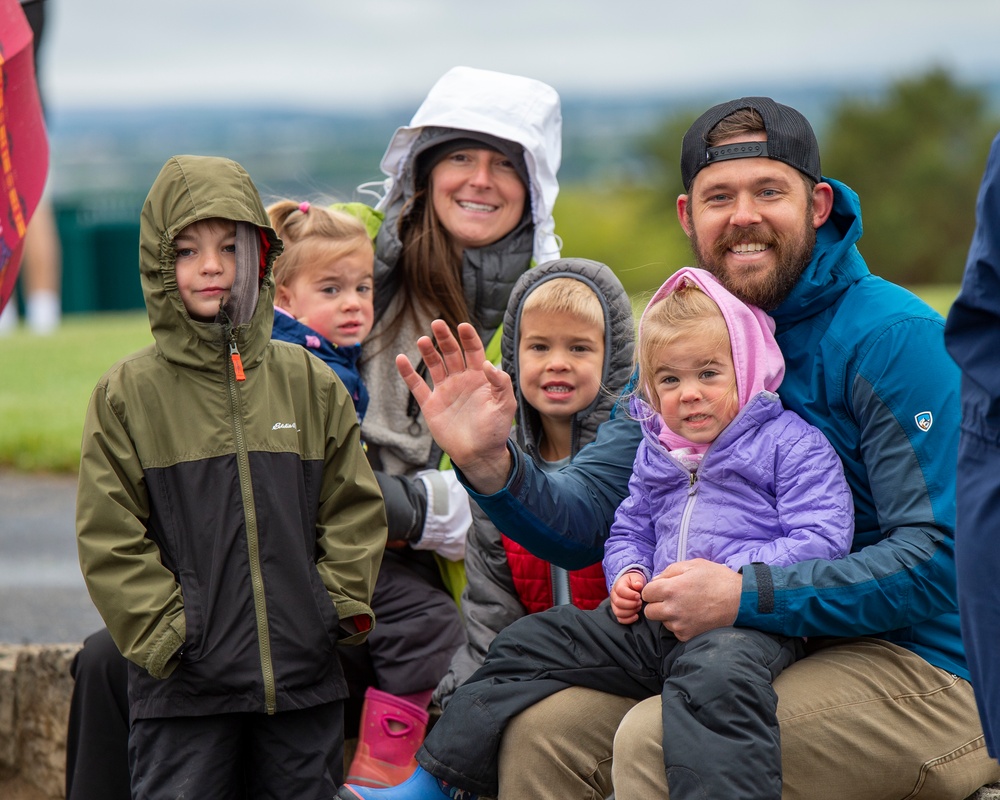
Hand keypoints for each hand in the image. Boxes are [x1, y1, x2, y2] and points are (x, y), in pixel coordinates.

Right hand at [396, 320, 515, 493]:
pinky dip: (408, 373)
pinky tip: (401, 359)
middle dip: (445, 338)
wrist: (479, 455)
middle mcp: (461, 380)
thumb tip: (487, 363)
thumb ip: (501, 383)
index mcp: (480, 378)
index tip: (463, 326)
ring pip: (434, 365)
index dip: (468, 338)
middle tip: (438, 324)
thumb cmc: (496, 430)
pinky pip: (417, 386)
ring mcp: (445, 391)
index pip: (473, 351)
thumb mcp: (505, 405)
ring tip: (423, 340)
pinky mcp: (431, 405)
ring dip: (428, 352)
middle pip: (452, 353)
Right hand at [610, 571, 645, 623]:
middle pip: (618, 602)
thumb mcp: (636, 577)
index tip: (639, 596)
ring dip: (631, 612)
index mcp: (618, 586)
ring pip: (618, 612)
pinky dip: (629, 620)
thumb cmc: (634, 582)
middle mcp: (614, 596)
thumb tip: (638, 585)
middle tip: (640, 602)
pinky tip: (636, 616)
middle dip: (632, 604)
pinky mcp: (618, 613)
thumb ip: (637, 580)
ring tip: (638, 607)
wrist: (631, 587)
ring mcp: (614, 605)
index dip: (630, 595)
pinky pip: (620, 619)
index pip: (620, 591)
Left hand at [641, 559, 740, 640]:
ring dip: (669, 615)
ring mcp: (680, 624)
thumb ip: (670, 571)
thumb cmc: (717, 579)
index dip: (653, 590)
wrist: (740, 601)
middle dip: (656, 605)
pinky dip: (680, 625)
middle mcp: (672, 609)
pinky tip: (693, 616)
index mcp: (671, 589)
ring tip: (687, 607)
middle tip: (670, 600)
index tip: (662, 589)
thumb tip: (656, 580)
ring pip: (663, 622)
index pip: (646, 593)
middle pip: (649, 611)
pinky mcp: (688, 636)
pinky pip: (675, 631)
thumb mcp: (693, 565)